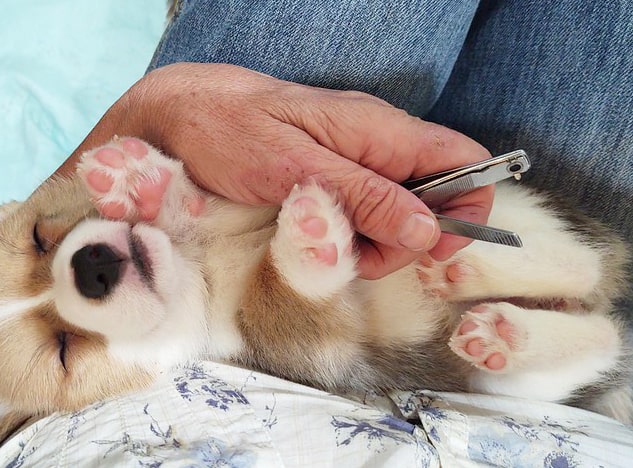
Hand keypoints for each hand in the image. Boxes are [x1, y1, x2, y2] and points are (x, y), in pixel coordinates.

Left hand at [70, 63, 492, 278]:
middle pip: (435, 199)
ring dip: (374, 246)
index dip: (466, 208)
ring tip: (325, 245)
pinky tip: (315, 238)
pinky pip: (363, 215)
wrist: (176, 115)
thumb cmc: (227, 129)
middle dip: (407, 241)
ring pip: (398, 215)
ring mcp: (353, 162)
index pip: (465, 161)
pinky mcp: (330, 180)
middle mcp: (375, 144)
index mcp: (378, 130)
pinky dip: (349, 238)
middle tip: (357, 255)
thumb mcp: (294, 168)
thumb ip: (364, 195)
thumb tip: (428, 229)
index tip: (428, 249)